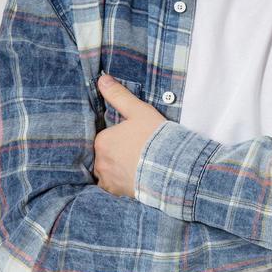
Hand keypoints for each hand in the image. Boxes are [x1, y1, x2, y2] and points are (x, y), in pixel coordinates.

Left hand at [93, 74, 166, 196]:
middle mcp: (100, 161)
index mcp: (103, 140)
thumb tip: (102, 79)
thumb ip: (119, 95)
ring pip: (107, 172)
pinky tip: (133, 179)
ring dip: (117, 170)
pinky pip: (113, 188)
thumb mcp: (138, 111)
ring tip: (136, 166)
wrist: (171, 168)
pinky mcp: (117, 193)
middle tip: (136, 152)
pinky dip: (120, 184)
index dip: (118, 137)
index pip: (104, 137)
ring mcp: (108, 179)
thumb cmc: (155, 137)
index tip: (132, 138)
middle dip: (115, 154)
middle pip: (104, 155)